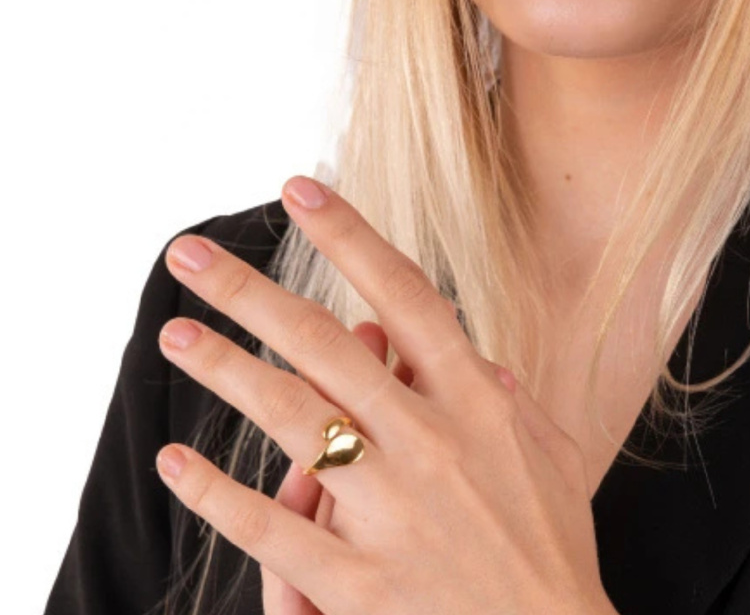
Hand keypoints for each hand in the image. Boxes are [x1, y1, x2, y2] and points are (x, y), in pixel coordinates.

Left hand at [155, 175, 616, 614]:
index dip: (349, 236)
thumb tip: (486, 364)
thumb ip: (515, 403)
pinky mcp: (357, 581)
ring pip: (290, 419)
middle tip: (189, 255)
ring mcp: (390, 509)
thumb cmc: (553, 551)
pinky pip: (270, 529)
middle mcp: (429, 440)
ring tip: (177, 335)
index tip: (299, 191)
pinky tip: (177, 462)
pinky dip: (217, 494)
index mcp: (477, 401)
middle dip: (251, 291)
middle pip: (324, 344)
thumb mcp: (554, 459)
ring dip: (225, 371)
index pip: (405, 294)